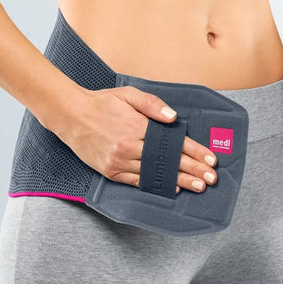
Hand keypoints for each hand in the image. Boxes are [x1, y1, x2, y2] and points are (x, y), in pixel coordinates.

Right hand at [52, 84, 217, 194]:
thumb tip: (173, 118)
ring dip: (179, 181)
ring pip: (155, 174)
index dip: (195, 152)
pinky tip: (171, 189)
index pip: (173, 143)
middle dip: (193, 170)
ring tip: (198, 187)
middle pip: (168, 161)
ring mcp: (119, 161)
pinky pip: (136, 181)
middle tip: (211, 179)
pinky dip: (155, 185)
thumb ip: (153, 105)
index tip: (211, 160)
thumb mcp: (129, 94)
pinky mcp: (110, 171)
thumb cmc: (102, 102)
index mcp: (138, 126)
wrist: (70, 115)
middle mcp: (130, 146)